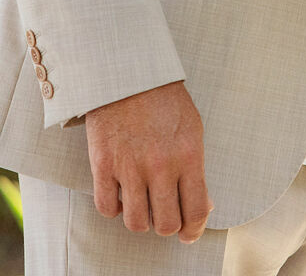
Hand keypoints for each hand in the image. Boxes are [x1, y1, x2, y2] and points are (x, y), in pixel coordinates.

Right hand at [83, 80, 210, 241]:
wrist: (126, 72)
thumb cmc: (163, 100)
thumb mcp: (192, 129)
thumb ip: (196, 169)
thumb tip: (202, 207)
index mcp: (189, 155)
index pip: (196, 211)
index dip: (193, 230)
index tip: (188, 233)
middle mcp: (161, 165)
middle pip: (166, 224)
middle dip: (167, 226)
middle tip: (164, 217)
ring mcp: (130, 166)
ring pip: (136, 223)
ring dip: (140, 219)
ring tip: (141, 204)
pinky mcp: (103, 164)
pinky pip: (107, 208)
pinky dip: (114, 208)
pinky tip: (120, 195)